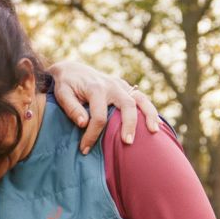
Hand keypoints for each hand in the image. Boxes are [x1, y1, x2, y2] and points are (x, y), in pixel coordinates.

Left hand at [46, 60, 160, 153]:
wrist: (72, 69)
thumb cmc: (65, 85)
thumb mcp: (62, 94)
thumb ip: (72, 108)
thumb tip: (84, 123)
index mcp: (95, 88)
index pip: (98, 116)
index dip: (92, 135)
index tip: (85, 149)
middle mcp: (111, 86)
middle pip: (127, 105)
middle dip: (129, 124)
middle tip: (128, 142)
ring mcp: (121, 85)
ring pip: (140, 99)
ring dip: (149, 115)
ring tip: (154, 132)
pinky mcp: (125, 87)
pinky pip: (141, 98)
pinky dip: (150, 110)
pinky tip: (157, 124)